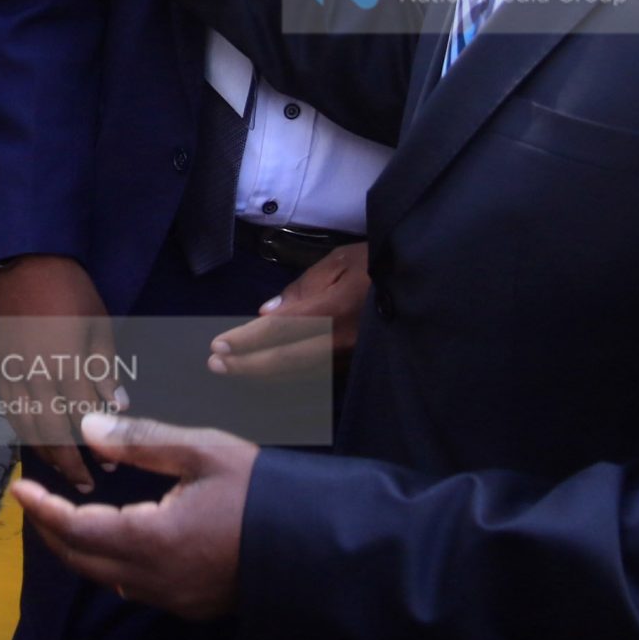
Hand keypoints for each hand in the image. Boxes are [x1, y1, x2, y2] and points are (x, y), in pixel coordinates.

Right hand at [0, 254, 120, 490]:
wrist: (27, 263)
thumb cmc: (72, 290)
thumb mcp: (100, 325)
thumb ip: (105, 368)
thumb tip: (118, 405)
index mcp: (66, 362)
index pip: (84, 416)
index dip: (98, 444)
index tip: (109, 464)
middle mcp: (36, 373)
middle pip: (51, 431)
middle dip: (69, 462)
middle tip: (86, 482)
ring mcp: (12, 371)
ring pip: (25, 426)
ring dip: (45, 453)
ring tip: (63, 470)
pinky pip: (9, 410)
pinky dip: (23, 431)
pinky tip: (37, 442)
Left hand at [10, 411, 252, 620]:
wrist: (316, 542)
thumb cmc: (260, 489)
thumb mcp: (200, 450)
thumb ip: (139, 441)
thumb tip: (86, 428)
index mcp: (151, 540)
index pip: (76, 529)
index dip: (42, 509)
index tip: (19, 488)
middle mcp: (155, 579)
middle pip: (83, 560)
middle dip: (51, 531)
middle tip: (35, 501)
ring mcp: (174, 598)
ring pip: (106, 578)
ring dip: (80, 549)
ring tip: (65, 515)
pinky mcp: (192, 604)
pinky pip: (135, 588)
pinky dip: (111, 564)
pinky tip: (113, 541)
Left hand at [208, 243, 366, 379]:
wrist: (422, 284)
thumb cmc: (377, 264)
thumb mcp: (339, 262)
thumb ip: (302, 289)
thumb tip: (267, 312)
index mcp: (334, 309)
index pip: (280, 330)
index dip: (246, 341)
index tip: (218, 345)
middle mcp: (341, 341)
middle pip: (285, 361)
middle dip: (247, 365)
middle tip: (216, 364)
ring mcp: (350, 358)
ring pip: (298, 374)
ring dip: (262, 374)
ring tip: (232, 370)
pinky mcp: (356, 367)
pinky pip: (315, 375)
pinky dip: (286, 377)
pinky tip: (266, 376)